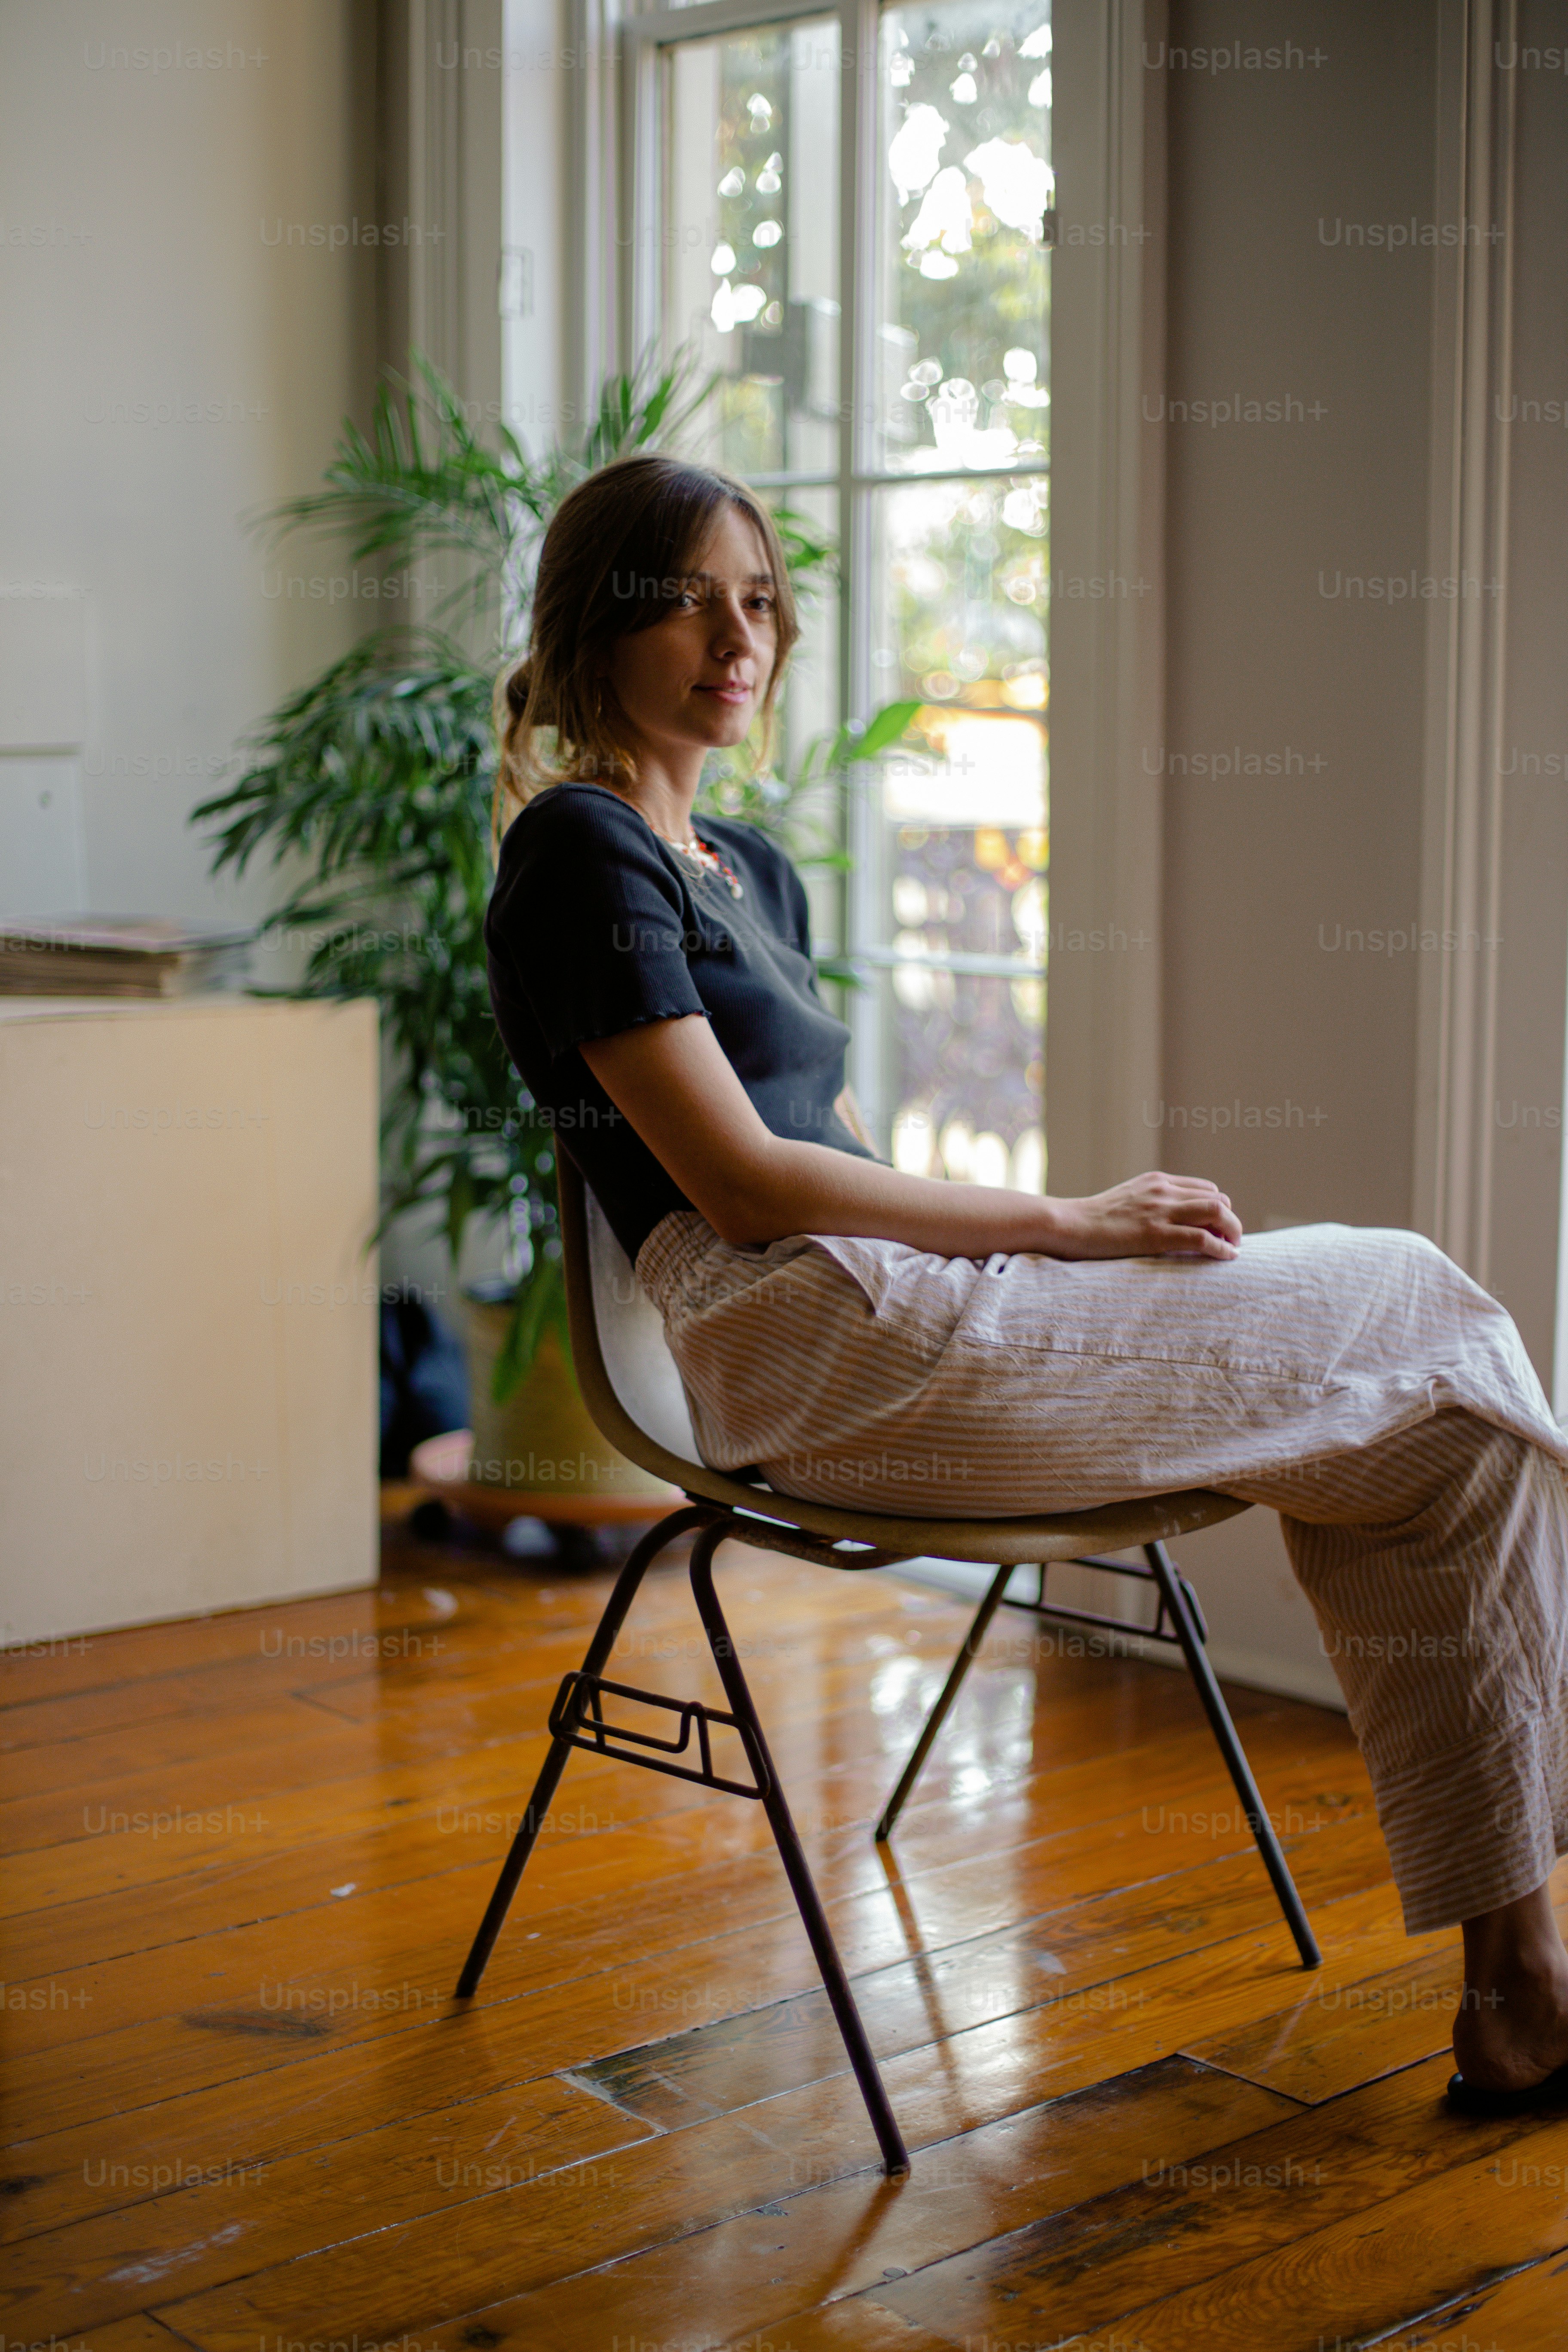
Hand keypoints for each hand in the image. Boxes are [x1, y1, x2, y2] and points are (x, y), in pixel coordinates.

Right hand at [1046, 1172, 1242, 1261]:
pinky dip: (1221, 1248)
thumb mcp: (1128, 1200)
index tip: (1219, 1229)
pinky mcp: (1155, 1234)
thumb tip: (1173, 1220)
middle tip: (1230, 1241)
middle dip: (1230, 1220)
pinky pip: (1202, 1238)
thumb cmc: (1094, 1219)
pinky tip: (1227, 1257)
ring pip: (1217, 1212)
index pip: (1207, 1189)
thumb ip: (1152, 1203)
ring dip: (1233, 1232)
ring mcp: (1160, 1211)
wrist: (1069, 1224)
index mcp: (1157, 1181)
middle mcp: (1163, 1191)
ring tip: (1233, 1249)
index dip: (1219, 1209)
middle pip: (1217, 1199)